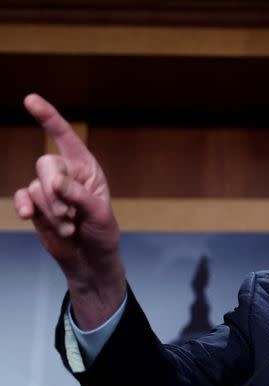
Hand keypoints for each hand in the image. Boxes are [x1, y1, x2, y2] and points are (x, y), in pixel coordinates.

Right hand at [14, 94, 125, 328]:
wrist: (90, 260)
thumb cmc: (102, 234)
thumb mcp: (99, 215)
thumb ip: (78, 196)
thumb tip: (56, 182)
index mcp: (88, 169)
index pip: (66, 138)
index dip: (49, 118)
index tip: (31, 100)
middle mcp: (68, 175)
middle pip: (46, 164)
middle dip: (54, 189)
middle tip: (67, 214)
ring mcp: (49, 190)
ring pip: (36, 186)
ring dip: (50, 210)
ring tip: (69, 228)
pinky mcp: (36, 205)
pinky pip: (23, 197)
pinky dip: (25, 206)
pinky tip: (28, 216)